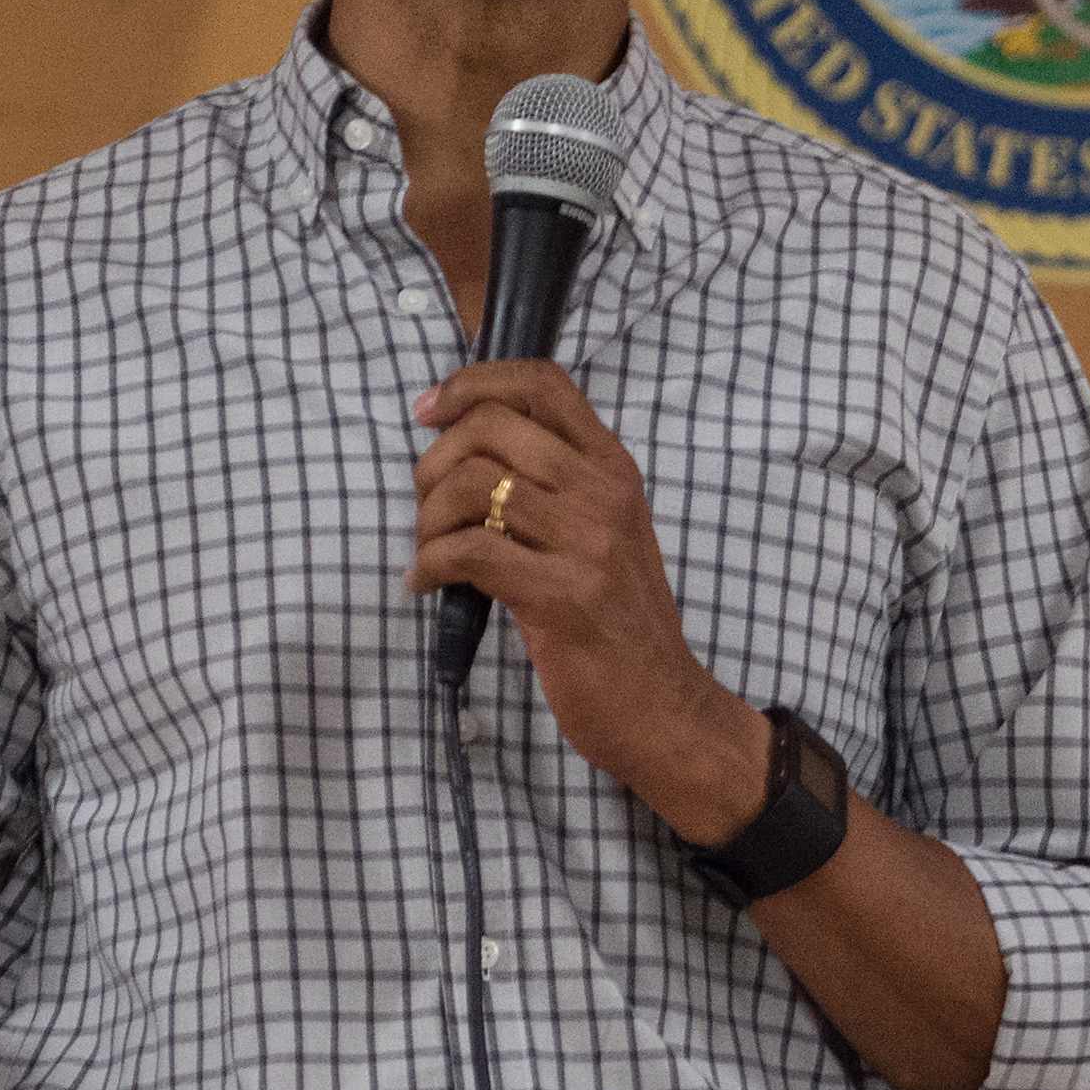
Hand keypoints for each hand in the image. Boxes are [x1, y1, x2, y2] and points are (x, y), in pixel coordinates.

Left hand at [409, 361, 768, 840]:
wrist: (663, 707)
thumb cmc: (618, 623)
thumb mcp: (603, 535)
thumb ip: (555, 488)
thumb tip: (467, 452)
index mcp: (613, 468)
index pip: (542, 382)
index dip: (473, 381)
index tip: (430, 409)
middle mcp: (604, 492)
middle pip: (492, 426)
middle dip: (434, 460)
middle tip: (425, 507)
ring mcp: (587, 542)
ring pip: (472, 485)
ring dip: (427, 519)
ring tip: (428, 553)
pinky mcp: (562, 595)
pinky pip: (468, 552)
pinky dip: (429, 565)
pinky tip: (426, 586)